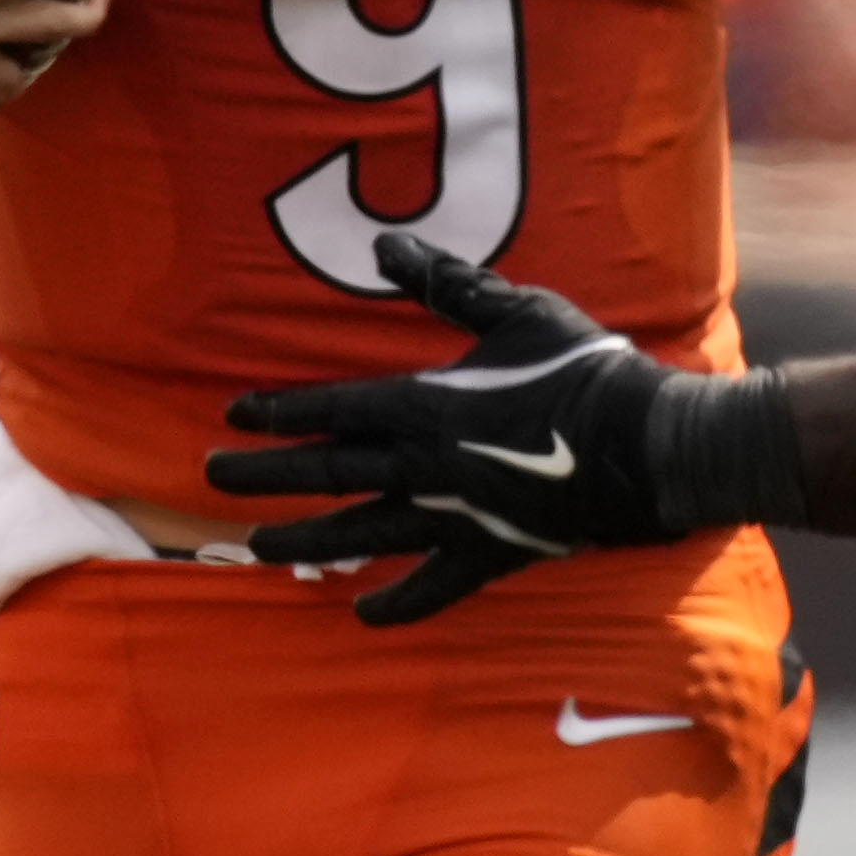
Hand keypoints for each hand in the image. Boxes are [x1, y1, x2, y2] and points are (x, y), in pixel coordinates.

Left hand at [209, 234, 687, 625]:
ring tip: (257, 547)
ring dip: (305, 541)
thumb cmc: (581, 370)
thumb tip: (385, 245)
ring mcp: (451, 518)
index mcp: (425, 404)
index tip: (234, 414)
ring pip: (360, 534)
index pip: (333, 407)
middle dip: (265, 475)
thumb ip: (445, 283)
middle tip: (211, 477)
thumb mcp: (515, 311)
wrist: (644, 445)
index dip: (279, 410)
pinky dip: (393, 603)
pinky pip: (428, 589)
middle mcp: (423, 466)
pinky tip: (360, 610)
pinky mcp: (486, 555)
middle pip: (327, 472)